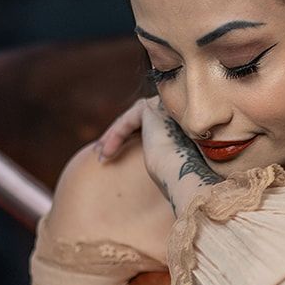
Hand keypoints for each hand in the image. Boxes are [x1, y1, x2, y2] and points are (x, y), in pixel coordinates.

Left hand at [95, 97, 219, 211]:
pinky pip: (127, 122)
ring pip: (131, 120)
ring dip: (113, 137)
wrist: (184, 172)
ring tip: (100, 155)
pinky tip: (105, 155)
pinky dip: (114, 137)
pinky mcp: (151, 108)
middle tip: (103, 154)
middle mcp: (175, 111)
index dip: (131, 141)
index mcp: (182, 124)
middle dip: (118, 137)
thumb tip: (151, 169)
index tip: (116, 158)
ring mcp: (164, 106)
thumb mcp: (167, 166)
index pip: (151, 128)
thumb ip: (160, 158)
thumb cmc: (180, 177)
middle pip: (138, 122)